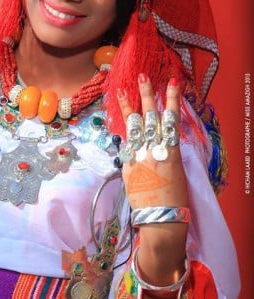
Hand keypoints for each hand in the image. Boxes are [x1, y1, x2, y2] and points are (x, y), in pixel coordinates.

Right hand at [117, 74, 187, 284]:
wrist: (160, 220)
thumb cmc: (144, 205)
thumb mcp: (130, 181)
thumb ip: (130, 161)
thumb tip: (130, 146)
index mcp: (130, 158)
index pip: (129, 128)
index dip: (126, 108)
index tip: (122, 92)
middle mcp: (143, 152)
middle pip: (142, 119)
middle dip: (142, 97)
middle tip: (141, 77)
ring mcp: (159, 153)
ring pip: (159, 120)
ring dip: (160, 98)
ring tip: (162, 80)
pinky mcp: (174, 157)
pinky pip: (172, 129)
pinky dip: (174, 111)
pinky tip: (176, 97)